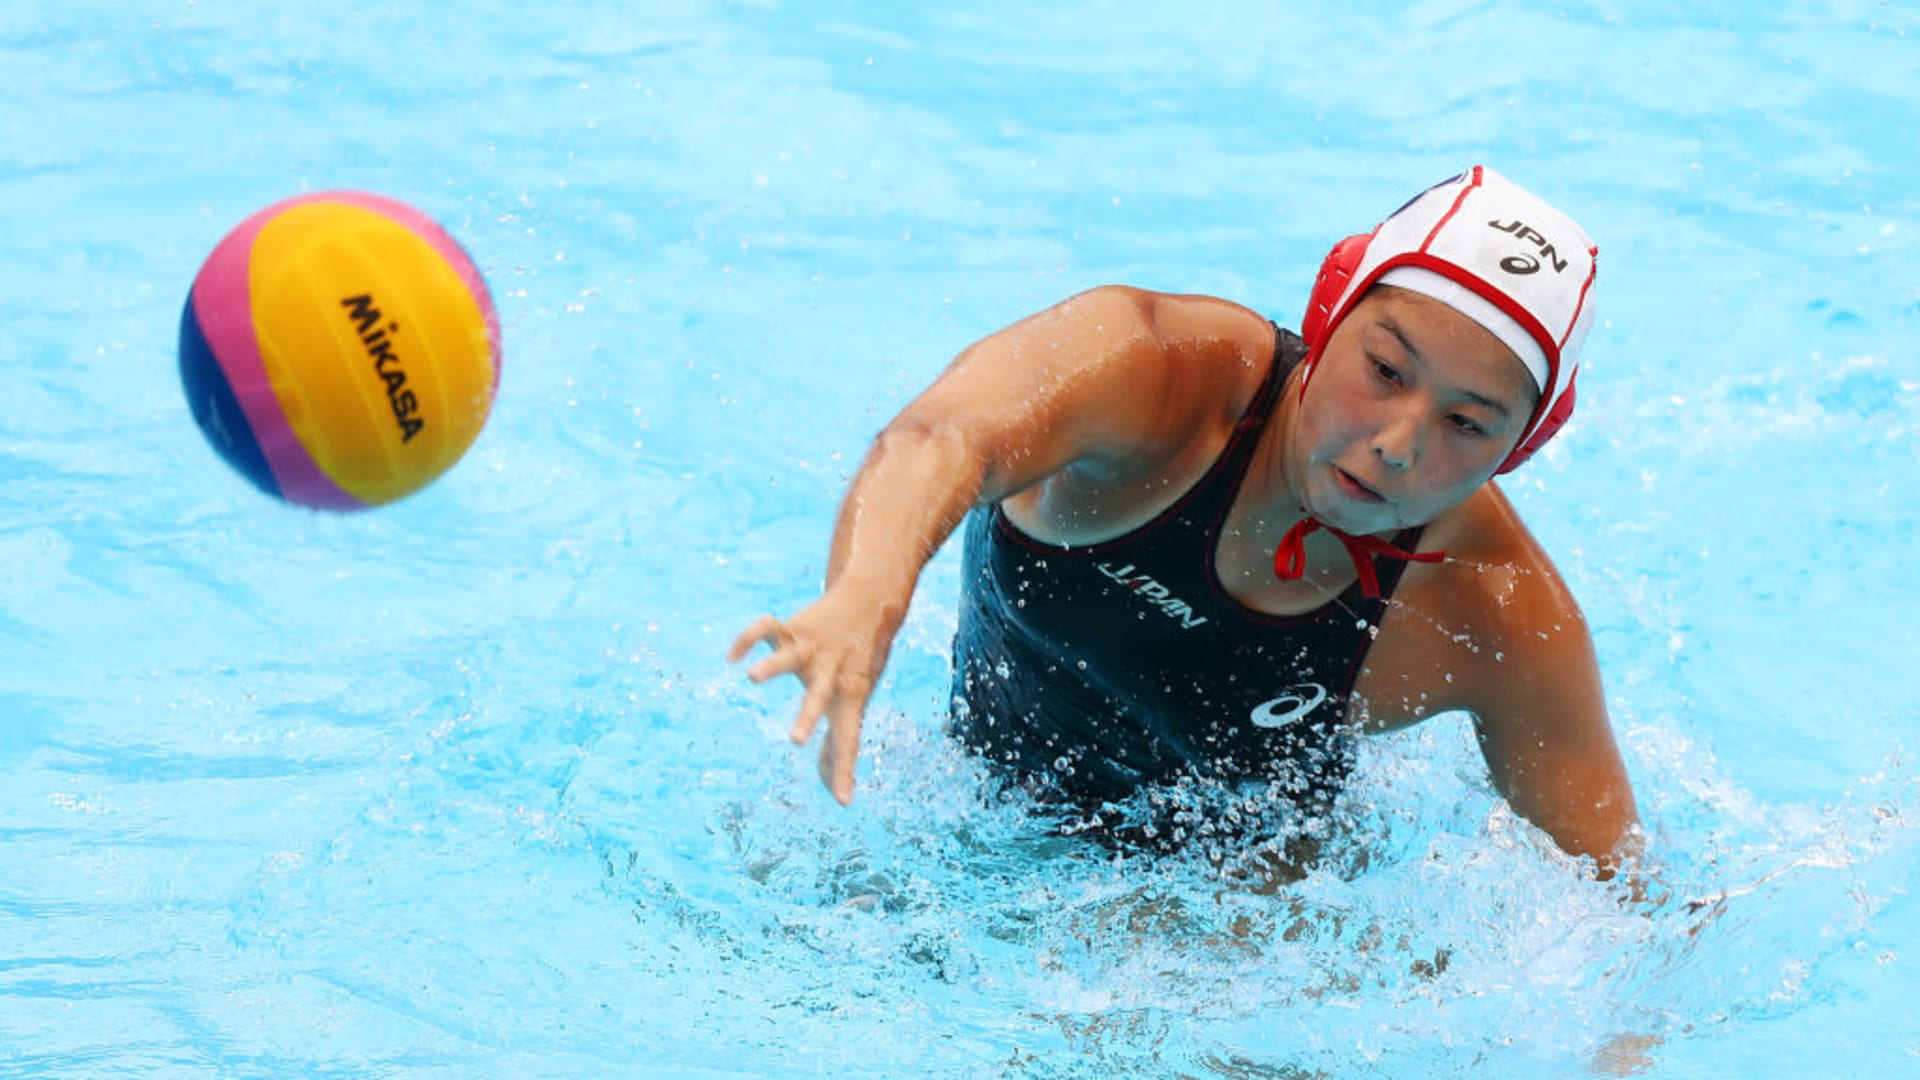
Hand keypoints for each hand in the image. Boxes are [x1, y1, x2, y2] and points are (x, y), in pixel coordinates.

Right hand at [728, 589, 899, 804]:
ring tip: (751, 677)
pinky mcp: (794, 629)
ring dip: (772, 666)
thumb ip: (840, 746)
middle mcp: (830, 672)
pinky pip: (767, 629)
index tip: (842, 799)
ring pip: (790, 656)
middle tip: (794, 740)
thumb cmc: (861, 663)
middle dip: (807, 718)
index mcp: (849, 696)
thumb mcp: (856, 702)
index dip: (845, 769)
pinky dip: (748, 640)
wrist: (870, 601)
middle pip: (820, 697)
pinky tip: (733, 657)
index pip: (848, 738)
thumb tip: (838, 792)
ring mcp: (811, 649)